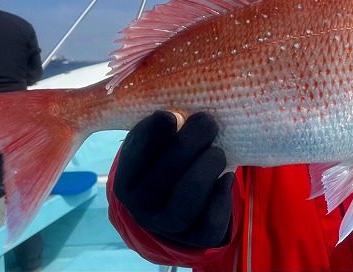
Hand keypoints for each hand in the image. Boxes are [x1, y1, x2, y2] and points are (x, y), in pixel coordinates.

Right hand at [113, 111, 234, 248]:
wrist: (178, 211)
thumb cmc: (168, 164)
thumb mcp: (157, 148)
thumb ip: (163, 131)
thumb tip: (180, 114)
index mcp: (126, 181)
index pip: (135, 154)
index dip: (153, 132)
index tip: (171, 115)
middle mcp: (141, 208)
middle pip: (165, 173)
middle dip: (190, 141)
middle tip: (207, 122)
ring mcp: (168, 226)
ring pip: (188, 197)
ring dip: (207, 166)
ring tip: (217, 151)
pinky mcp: (197, 238)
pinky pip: (212, 217)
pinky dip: (222, 192)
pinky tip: (226, 177)